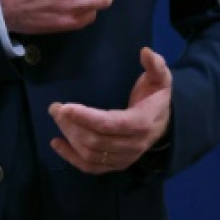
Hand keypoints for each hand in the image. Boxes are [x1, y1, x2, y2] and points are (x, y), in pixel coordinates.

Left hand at [49, 47, 172, 173]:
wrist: (164, 124)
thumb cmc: (156, 97)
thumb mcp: (161, 78)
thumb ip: (155, 64)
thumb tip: (145, 51)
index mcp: (142, 123)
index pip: (110, 124)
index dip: (86, 117)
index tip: (65, 107)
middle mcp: (133, 145)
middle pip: (96, 140)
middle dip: (72, 124)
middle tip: (55, 108)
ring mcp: (124, 158)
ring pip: (90, 154)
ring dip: (70, 137)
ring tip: (57, 119)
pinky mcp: (115, 165)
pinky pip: (90, 167)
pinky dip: (71, 158)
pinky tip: (56, 143)